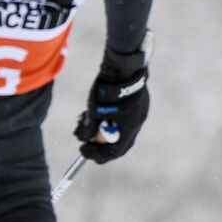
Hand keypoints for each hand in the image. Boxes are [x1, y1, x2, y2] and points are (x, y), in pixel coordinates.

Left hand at [75, 44, 149, 162]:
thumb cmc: (107, 90)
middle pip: (119, 144)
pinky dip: (111, 122)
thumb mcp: (93, 111)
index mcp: (128, 129)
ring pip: (121, 131)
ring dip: (104, 132)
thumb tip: (82, 138)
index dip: (97, 154)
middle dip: (101, 146)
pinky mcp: (138, 103)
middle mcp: (137, 123)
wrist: (123, 67)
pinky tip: (98, 113)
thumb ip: (88, 128)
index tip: (83, 150)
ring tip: (87, 123)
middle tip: (87, 145)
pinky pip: (124, 120)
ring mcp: (139, 113)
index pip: (113, 152)